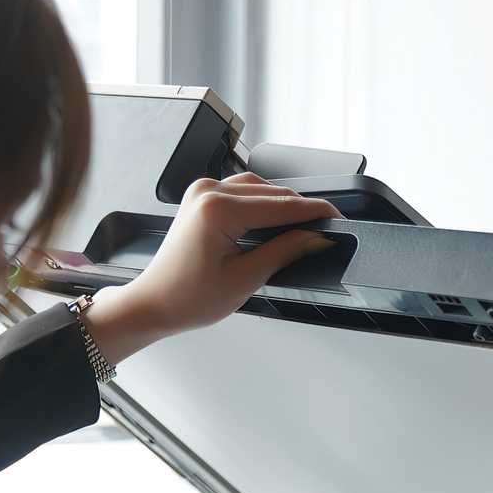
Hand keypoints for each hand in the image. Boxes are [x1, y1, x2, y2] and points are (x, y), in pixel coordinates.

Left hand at [82, 173, 337, 364]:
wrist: (154, 303)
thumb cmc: (187, 298)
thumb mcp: (245, 279)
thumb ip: (285, 251)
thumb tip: (317, 237)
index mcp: (218, 210)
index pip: (282, 206)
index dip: (315, 213)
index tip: (338, 220)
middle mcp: (208, 191)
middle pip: (273, 194)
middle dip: (301, 212)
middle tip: (326, 231)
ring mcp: (203, 191)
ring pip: (260, 189)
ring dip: (283, 207)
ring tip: (303, 230)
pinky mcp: (201, 197)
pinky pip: (243, 192)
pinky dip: (263, 204)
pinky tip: (276, 222)